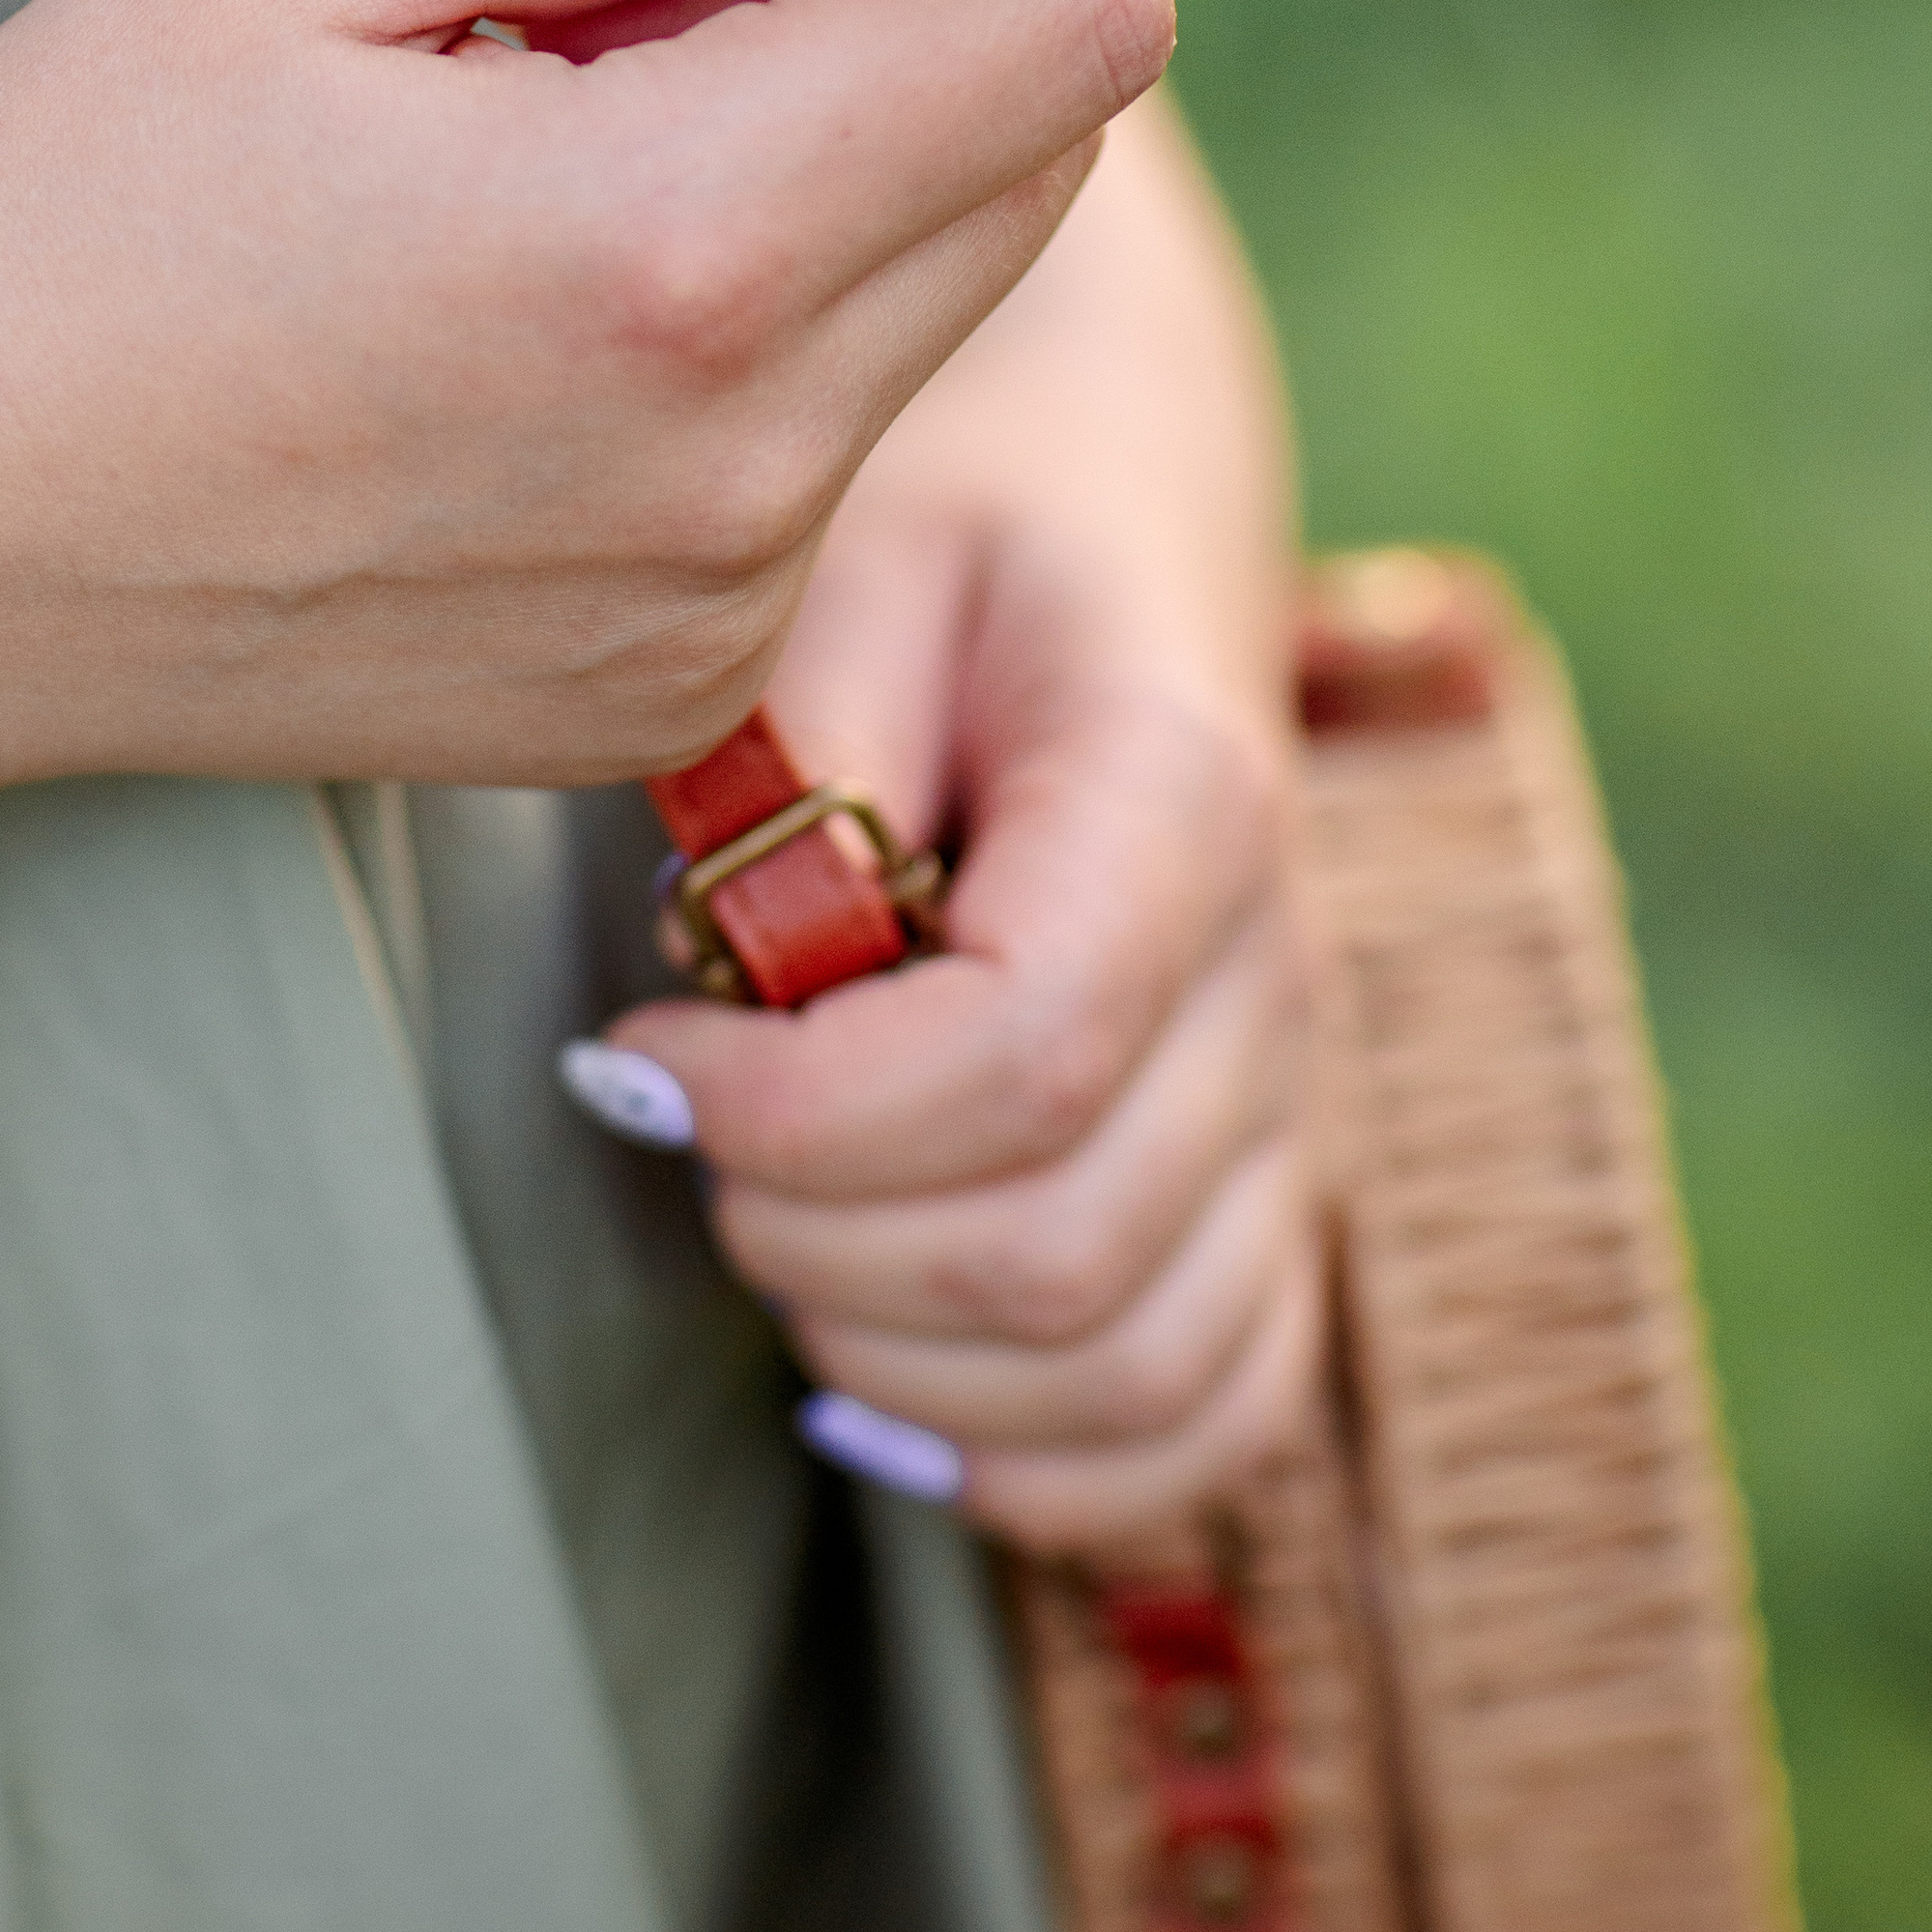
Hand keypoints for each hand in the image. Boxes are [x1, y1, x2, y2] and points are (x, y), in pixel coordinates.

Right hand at [0, 0, 1171, 906]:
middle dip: (948, 5)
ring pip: (943, 305)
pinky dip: (768, 337)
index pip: (1085, 20)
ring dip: (853, 172)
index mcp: (679, 243)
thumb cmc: (67, 191)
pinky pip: (831, 450)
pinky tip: (552, 314)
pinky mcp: (679, 691)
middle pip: (1047, 160)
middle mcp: (752, 464)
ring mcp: (724, 609)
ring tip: (593, 137)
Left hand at [603, 95, 1317, 1548]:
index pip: (1027, 1057)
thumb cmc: (956, 514)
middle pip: (1063, 1252)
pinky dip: (1044, 1450)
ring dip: (899, 1356)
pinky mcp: (1270, 1175)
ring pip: (1139, 1371)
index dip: (797, 1110)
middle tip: (683, 1111)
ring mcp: (1296, 1092)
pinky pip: (1213, 1406)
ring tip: (777, 1213)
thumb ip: (800, 765)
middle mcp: (1279, 970)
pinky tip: (885, 1372)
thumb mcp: (842, 559)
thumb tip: (741, 988)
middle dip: (808, 1233)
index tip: (635, 1041)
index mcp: (1181, 798)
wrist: (1117, 482)